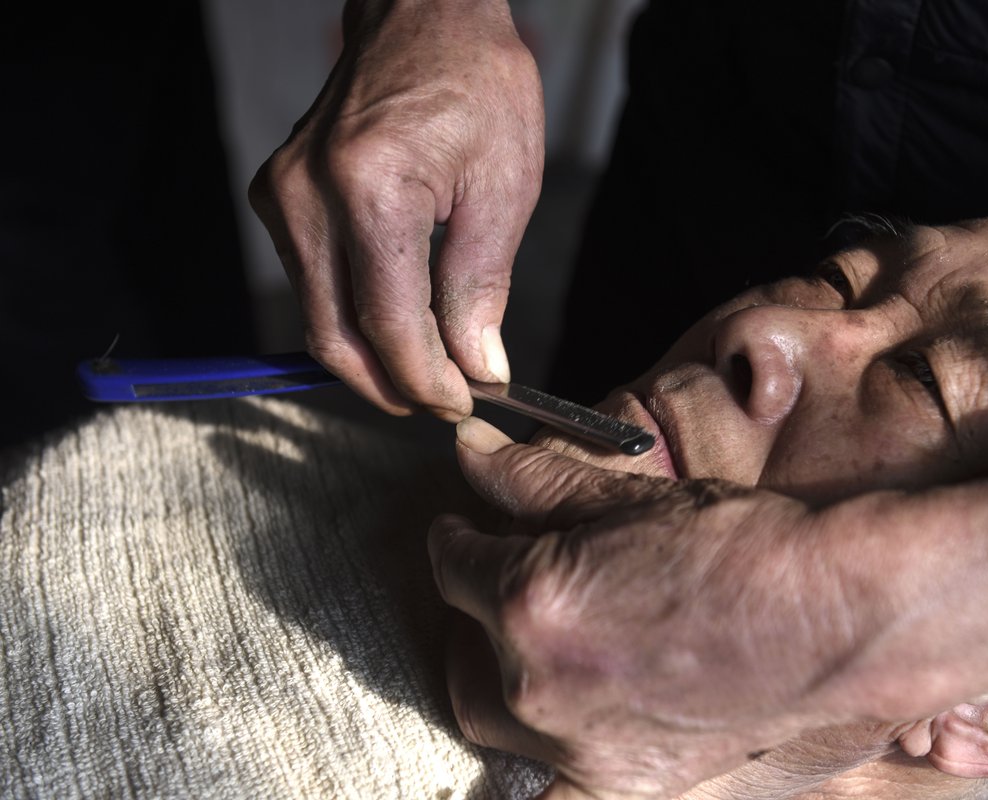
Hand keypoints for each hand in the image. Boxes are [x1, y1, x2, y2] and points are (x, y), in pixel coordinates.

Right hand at [249, 0, 543, 419]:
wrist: (423, 17)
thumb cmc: (475, 84)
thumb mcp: (503, 187)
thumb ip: (482, 287)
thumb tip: (477, 365)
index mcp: (370, 188)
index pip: (389, 325)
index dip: (426, 380)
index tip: (462, 403)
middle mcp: (308, 195)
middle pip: (335, 336)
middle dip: (389, 386)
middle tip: (439, 403)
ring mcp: (282, 195)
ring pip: (316, 317)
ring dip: (369, 358)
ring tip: (425, 370)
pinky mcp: (276, 196)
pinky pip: (311, 282)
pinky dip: (351, 316)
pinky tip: (394, 326)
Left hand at [428, 419, 877, 798]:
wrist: (831, 616)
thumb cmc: (740, 546)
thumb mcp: (627, 497)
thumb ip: (533, 479)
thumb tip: (470, 455)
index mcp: (532, 600)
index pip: (452, 566)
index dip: (454, 539)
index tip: (463, 532)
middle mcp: (539, 684)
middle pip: (462, 646)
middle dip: (470, 610)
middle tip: (501, 582)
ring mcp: (579, 744)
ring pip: (493, 713)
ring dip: (497, 673)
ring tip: (537, 640)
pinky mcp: (621, 781)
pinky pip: (549, 775)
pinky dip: (543, 746)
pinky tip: (571, 710)